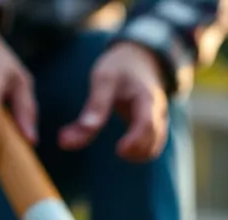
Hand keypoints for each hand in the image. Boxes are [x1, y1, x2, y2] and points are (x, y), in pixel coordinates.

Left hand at [59, 42, 168, 161]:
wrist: (140, 57)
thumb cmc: (119, 67)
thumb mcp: (103, 80)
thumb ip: (93, 108)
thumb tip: (68, 140)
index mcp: (146, 97)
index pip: (147, 124)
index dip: (135, 141)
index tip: (119, 150)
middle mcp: (158, 110)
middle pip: (154, 139)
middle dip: (136, 151)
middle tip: (117, 151)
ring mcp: (159, 118)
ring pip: (156, 145)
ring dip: (139, 154)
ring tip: (120, 149)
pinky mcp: (156, 124)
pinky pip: (154, 144)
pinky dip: (141, 152)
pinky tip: (126, 148)